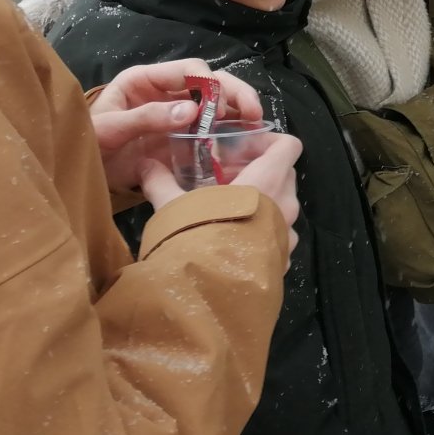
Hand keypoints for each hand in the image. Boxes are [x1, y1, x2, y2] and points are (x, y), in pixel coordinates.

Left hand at [92, 60, 264, 197]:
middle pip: (210, 82)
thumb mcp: (108, 130)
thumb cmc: (85, 145)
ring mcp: (177, 115)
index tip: (219, 109)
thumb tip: (191, 111)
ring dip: (239, 109)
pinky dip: (230, 133)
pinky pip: (211, 130)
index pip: (188, 70)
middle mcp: (167, 93)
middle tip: (253, 112)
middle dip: (235, 93)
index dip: (209, 84)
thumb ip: (145, 118)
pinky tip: (245, 141)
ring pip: (218, 102)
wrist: (77, 178)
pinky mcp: (183, 138)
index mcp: (146, 81)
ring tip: (256, 123)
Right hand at [139, 132, 304, 253]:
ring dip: (263, 203)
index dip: (270, 142)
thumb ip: (161, 181)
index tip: (242, 150)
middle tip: (227, 179)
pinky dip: (263, 232)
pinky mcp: (284, 259)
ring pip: (283, 206)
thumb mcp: (173, 205)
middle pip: (285, 174)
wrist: (209, 292)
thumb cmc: (198, 237)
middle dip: (261, 172)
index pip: (289, 146)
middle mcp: (286, 205)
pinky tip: (235, 241)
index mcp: (268, 181)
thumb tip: (144, 164)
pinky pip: (279, 236)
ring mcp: (288, 234)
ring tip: (228, 212)